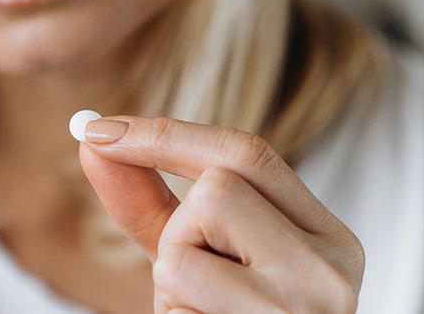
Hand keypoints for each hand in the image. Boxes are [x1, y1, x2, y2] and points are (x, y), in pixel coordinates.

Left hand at [78, 117, 363, 313]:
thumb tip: (91, 137)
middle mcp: (332, 273)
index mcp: (328, 238)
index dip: (164, 133)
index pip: (247, 153)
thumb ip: (149, 201)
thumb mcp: (197, 260)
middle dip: (178, 230)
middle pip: (217, 190)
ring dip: (169, 282)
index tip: (96, 127)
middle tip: (194, 280)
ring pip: (185, 251)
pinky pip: (178, 305)